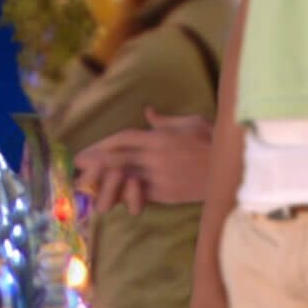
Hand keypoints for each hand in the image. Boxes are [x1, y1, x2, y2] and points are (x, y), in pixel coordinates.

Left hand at [77, 112, 214, 214]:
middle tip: (77, 165)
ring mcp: (160, 177)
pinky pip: (139, 194)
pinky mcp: (167, 194)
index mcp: (160, 138)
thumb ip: (164, 120)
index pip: (124, 139)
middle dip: (95, 162)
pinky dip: (123, 194)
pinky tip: (110, 195)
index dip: (103, 144)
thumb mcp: (190, 122)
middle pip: (118, 159)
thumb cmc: (212, 141)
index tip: (89, 148)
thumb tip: (147, 112)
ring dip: (103, 181)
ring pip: (125, 179)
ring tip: (87, 183)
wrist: (231, 169)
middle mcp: (156, 157)